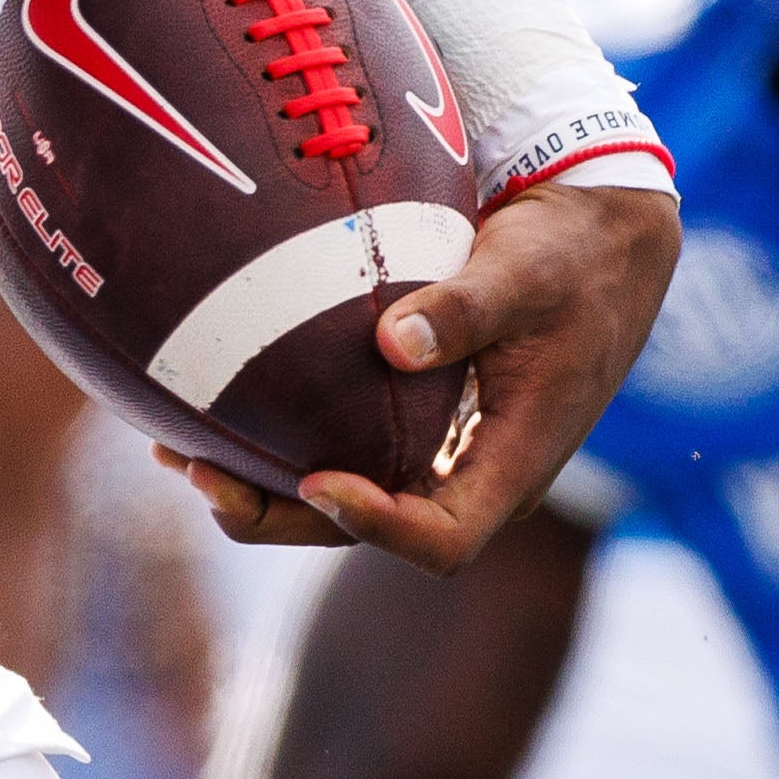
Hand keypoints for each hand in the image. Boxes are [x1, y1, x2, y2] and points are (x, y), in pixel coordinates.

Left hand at [156, 172, 679, 566]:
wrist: (603, 240)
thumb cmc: (572, 254)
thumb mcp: (526, 270)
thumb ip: (465, 308)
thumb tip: (392, 344)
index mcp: (516, 463)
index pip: (443, 538)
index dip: (376, 526)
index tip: (315, 480)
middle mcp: (473, 478)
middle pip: (369, 536)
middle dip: (281, 517)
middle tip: (201, 474)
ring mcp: (443, 457)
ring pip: (345, 501)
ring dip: (261, 490)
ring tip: (176, 451)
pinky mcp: (417, 428)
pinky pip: (343, 455)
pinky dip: (279, 447)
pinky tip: (211, 415)